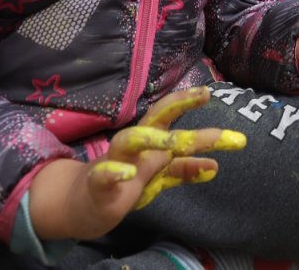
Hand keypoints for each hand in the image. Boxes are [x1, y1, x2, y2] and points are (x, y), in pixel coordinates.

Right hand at [27, 87, 244, 240]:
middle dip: (177, 104)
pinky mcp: (99, 186)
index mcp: (148, 141)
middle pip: (154, 118)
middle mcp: (133, 146)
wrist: (84, 206)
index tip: (209, 92)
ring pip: (128, 141)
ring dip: (150, 138)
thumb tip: (215, 166)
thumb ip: (184, 170)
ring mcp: (115, 162)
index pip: (168, 115)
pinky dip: (115, 173)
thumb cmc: (125, 183)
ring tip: (171, 141)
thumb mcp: (159, 177)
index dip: (187, 101)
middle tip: (204, 95)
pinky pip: (104, 176)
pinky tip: (128, 174)